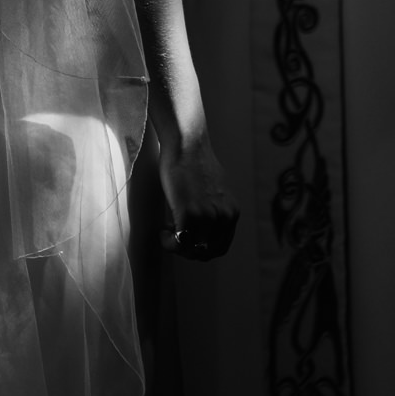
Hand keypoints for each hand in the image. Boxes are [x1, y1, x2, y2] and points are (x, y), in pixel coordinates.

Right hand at [157, 132, 238, 261]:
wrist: (186, 142)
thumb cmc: (195, 160)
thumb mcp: (215, 189)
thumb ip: (215, 208)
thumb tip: (204, 222)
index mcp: (232, 212)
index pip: (221, 246)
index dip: (202, 247)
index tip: (189, 238)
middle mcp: (224, 217)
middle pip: (207, 252)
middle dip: (189, 250)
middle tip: (175, 238)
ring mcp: (207, 217)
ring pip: (192, 250)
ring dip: (177, 247)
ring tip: (167, 233)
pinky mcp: (189, 214)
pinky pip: (179, 242)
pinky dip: (168, 242)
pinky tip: (162, 231)